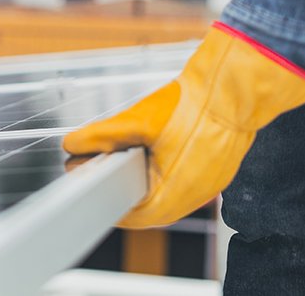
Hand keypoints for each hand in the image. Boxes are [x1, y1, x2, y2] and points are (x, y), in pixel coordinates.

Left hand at [63, 22, 304, 228]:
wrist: (232, 87)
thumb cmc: (191, 106)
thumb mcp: (136, 121)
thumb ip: (100, 136)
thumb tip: (72, 145)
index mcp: (176, 194)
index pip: (134, 217)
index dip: (108, 203)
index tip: (92, 190)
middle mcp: (196, 196)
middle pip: (151, 205)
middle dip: (123, 189)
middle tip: (101, 171)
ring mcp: (210, 184)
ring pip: (168, 192)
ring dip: (144, 180)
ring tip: (122, 160)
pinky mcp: (216, 169)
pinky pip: (185, 179)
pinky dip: (163, 170)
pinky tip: (151, 152)